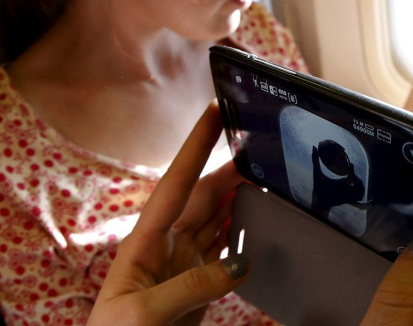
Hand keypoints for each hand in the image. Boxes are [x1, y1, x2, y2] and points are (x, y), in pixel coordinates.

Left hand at [87, 102, 247, 325]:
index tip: (215, 111)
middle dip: (230, 169)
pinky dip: (243, 231)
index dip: (196, 145)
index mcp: (145, 241)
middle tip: (260, 147)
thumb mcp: (142, 314)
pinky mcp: (198, 285)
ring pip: (217, 218)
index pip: (175, 182)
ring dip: (240, 197)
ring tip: (265, 177)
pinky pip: (225, 248)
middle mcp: (166, 245)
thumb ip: (191, 287)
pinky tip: (257, 221)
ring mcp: (183, 263)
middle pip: (204, 196)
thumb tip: (240, 263)